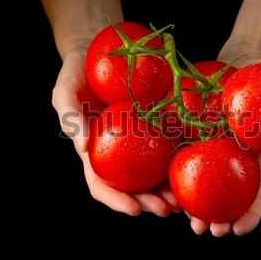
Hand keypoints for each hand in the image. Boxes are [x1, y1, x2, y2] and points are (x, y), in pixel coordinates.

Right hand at [53, 45, 180, 216]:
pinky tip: (194, 163)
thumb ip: (70, 116)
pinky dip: (181, 158)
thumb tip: (82, 146)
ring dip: (169, 188)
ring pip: (155, 171)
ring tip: (185, 199)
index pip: (102, 184)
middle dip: (150, 202)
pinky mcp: (157, 122)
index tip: (135, 210)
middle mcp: (119, 151)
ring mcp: (139, 138)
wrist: (99, 49)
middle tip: (168, 210)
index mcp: (95, 151)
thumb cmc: (77, 72)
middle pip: (133, 185)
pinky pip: (170, 142)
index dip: (117, 200)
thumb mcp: (66, 91)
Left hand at [186, 55, 260, 235]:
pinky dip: (183, 185)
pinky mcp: (197, 145)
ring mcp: (217, 157)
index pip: (258, 193)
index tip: (239, 230)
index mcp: (256, 161)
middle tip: (212, 231)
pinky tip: (174, 197)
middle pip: (231, 200)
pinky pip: (189, 167)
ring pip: (209, 191)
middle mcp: (237, 164)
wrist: (239, 72)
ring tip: (193, 224)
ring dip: (201, 210)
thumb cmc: (260, 88)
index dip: (251, 214)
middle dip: (222, 220)